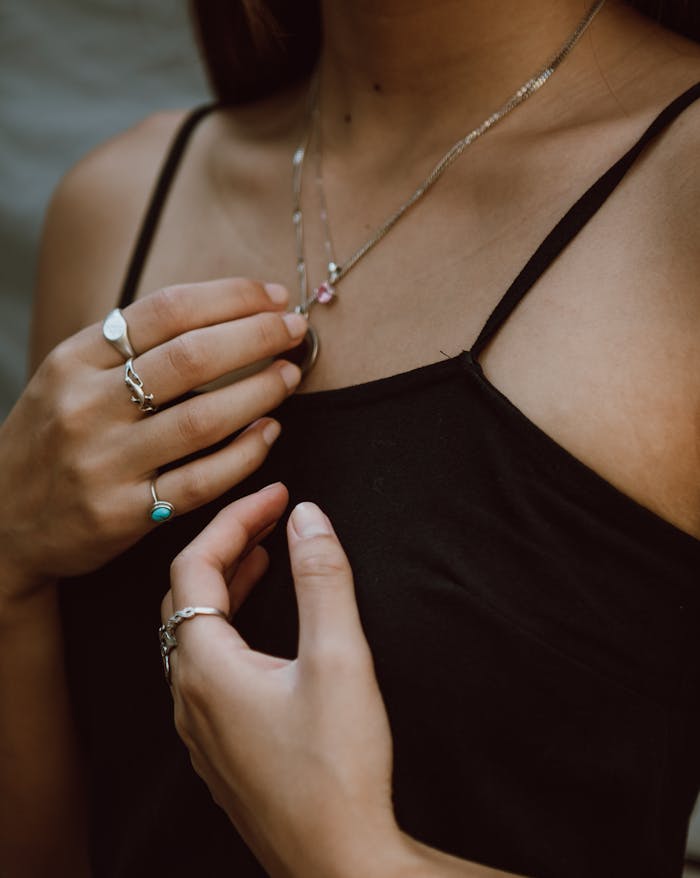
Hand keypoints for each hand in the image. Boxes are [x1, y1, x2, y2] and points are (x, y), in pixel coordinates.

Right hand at [0, 279, 305, 600]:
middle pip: (192, 358)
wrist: (1, 519)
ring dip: (262, 391)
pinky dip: (246, 453)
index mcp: (75, 359)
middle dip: (259, 336)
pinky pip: (202, 480)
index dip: (232, 297)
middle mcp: (86, 406)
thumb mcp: (70, 377)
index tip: (274, 296)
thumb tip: (224, 313)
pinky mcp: (125, 514)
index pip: (167, 310)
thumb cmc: (53, 437)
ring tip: (290, 375)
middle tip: (296, 329)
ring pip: (204, 419)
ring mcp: (105, 463)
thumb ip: (131, 347)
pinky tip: (270, 432)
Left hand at [162, 484, 410, 877]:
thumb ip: (322, 579)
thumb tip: (308, 516)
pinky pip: (207, 668)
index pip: (196, 566)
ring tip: (264, 559)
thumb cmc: (338, 768)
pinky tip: (264, 631)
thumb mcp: (339, 658)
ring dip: (226, 588)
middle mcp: (189, 696)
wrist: (340, 864)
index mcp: (205, 667)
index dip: (234, 519)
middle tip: (268, 520)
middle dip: (225, 548)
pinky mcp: (222, 748)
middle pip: (185, 598)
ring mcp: (201, 728)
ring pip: (194, 635)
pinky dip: (231, 628)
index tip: (276, 494)